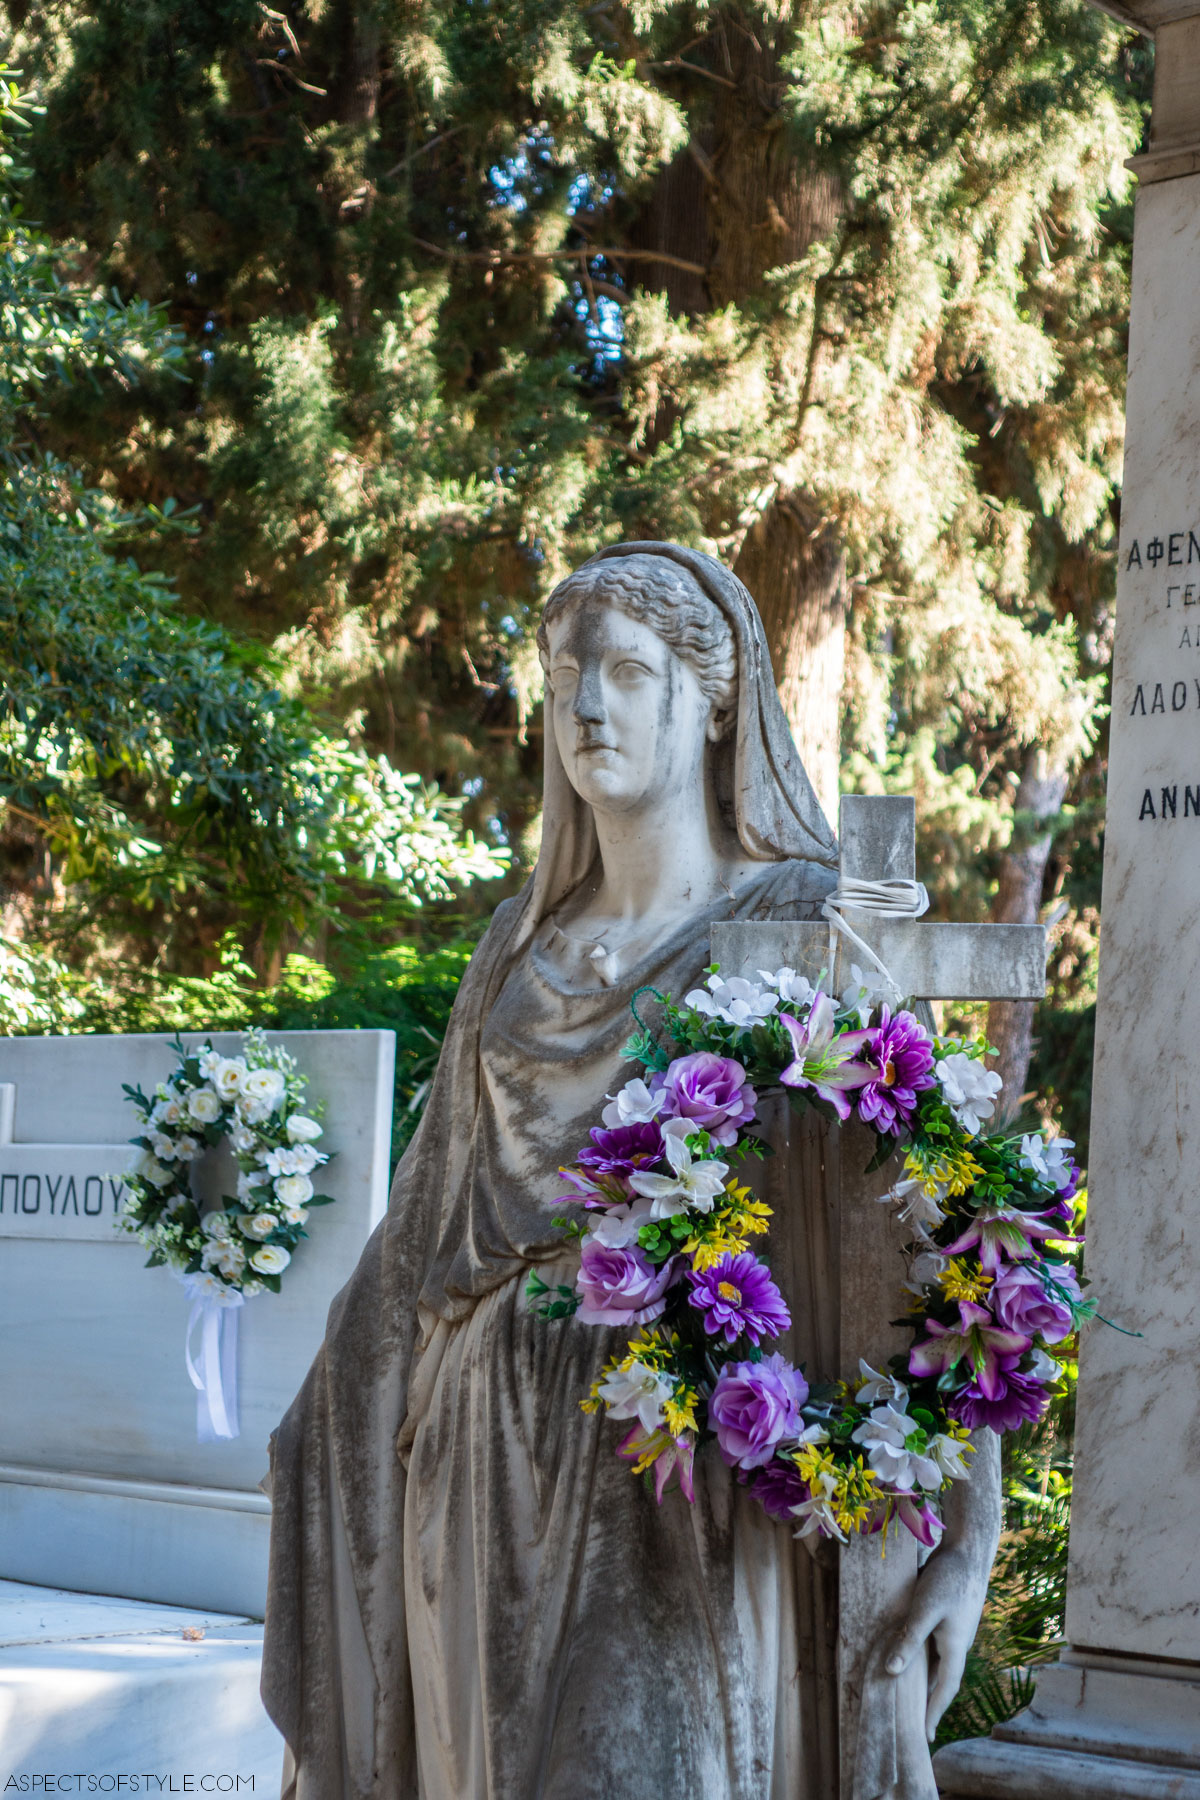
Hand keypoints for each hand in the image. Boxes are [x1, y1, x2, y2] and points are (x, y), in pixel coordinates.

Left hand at [881, 1545, 986, 1741]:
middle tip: (917, 1723)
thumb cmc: (948, 1580)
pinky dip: (924, 1656)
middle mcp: (957, 1644)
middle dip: (930, 1702)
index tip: (925, 1736)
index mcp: (955, 1649)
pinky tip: (911, 1654)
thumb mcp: (925, 1611)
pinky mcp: (948, 1616)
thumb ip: (909, 1640)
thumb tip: (891, 1672)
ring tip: (911, 1695)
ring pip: (939, 1662)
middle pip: (942, 1680)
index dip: (933, 1712)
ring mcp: (954, 1630)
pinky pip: (936, 1645)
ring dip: (926, 1679)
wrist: (968, 1550)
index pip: (944, 1690)